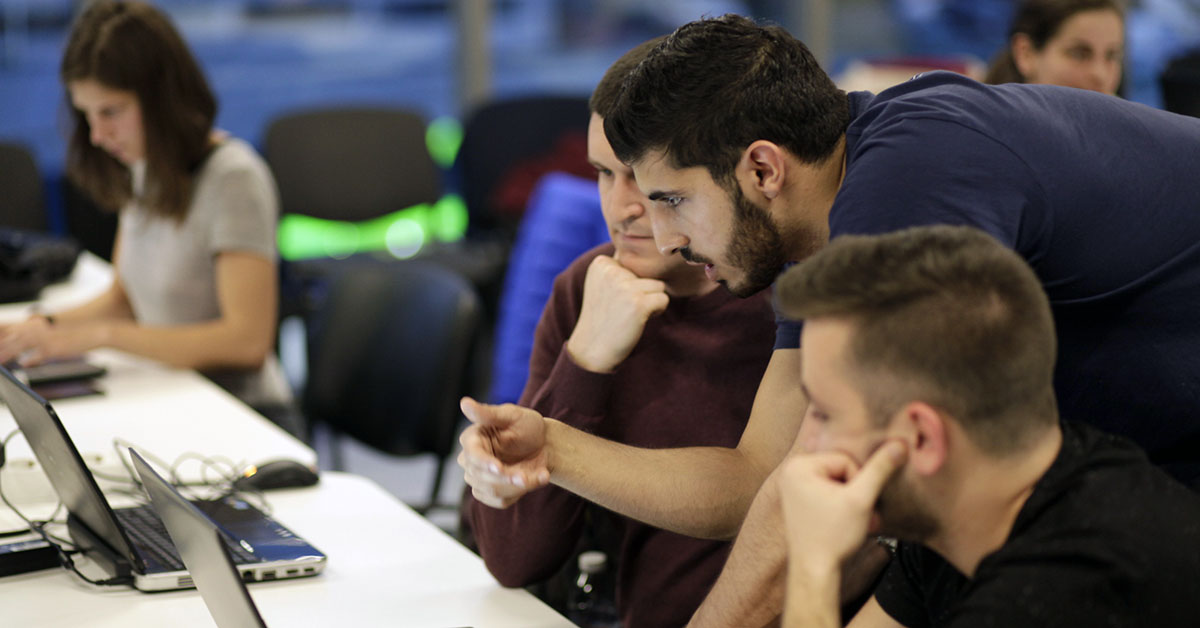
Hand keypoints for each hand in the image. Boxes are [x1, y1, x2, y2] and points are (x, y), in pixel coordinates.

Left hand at [0, 317, 106, 365]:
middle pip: (14, 339)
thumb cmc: (77, 339)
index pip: (15, 334)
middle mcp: (42, 333)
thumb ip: (38, 352)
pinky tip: (23, 364)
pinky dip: (31, 359)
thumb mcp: (55, 344)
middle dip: (1, 347)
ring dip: (8, 352)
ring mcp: (49, 340)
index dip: (4, 341)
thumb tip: (25, 362)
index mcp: (39, 330)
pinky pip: (40, 354)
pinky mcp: (57, 348)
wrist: (97, 333)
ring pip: (23, 345)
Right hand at [457, 396, 551, 508]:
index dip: (484, 463)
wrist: (543, 446)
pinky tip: (534, 480)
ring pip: (492, 491)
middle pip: (482, 477)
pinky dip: (520, 494)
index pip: (472, 455)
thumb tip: (464, 403)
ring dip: (519, 487)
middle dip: (509, 478)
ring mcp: (478, 478)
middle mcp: (471, 460)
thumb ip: (488, 413)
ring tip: (541, 475)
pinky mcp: (489, 492)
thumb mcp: (511, 415)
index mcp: (472, 439)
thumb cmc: (527, 426)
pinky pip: (500, 501)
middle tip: (533, 476)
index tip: (499, 468)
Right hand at [565, 255, 668, 372]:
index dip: (631, 281)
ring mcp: (625, 286)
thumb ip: (619, 265)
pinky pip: (663, 299)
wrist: (592, 349)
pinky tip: (638, 319)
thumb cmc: (603, 317)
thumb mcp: (603, 284)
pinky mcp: (638, 303)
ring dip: (651, 301)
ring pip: (658, 285)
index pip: (635, 262)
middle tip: (623, 308)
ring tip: (630, 313)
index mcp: (601, 263)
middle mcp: (612, 270)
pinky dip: (657, 311)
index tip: (615, 298)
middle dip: (642, 291)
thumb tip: (650, 247)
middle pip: (648, 273)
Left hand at [778, 441, 907, 574]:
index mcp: (798, 466)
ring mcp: (793, 486)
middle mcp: (790, 471)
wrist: (815, 571)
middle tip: (860, 514)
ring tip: (854, 520)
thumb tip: (899, 444)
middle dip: (856, 491)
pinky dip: (842, 504)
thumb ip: (880, 470)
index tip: (856, 505)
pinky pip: (828, 490)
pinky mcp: (799, 499)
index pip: (845, 459)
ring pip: (838, 480)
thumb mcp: (861, 499)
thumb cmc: (833, 537)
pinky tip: (846, 522)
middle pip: (840, 468)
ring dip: (852, 499)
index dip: (859, 482)